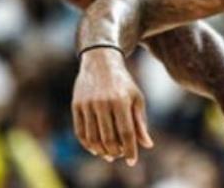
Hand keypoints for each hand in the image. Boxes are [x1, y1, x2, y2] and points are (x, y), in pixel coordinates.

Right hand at [72, 47, 152, 164]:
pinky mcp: (76, 105)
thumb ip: (140, 123)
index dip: (129, 149)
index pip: (126, 132)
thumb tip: (147, 145)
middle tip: (119, 155)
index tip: (132, 161)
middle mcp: (103, 102)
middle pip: (109, 138)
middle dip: (115, 152)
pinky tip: (95, 149)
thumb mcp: (136, 98)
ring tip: (108, 155)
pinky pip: (80, 131)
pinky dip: (87, 144)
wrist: (100, 62)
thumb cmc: (123, 83)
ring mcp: (88, 104)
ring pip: (93, 137)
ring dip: (101, 150)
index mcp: (121, 101)